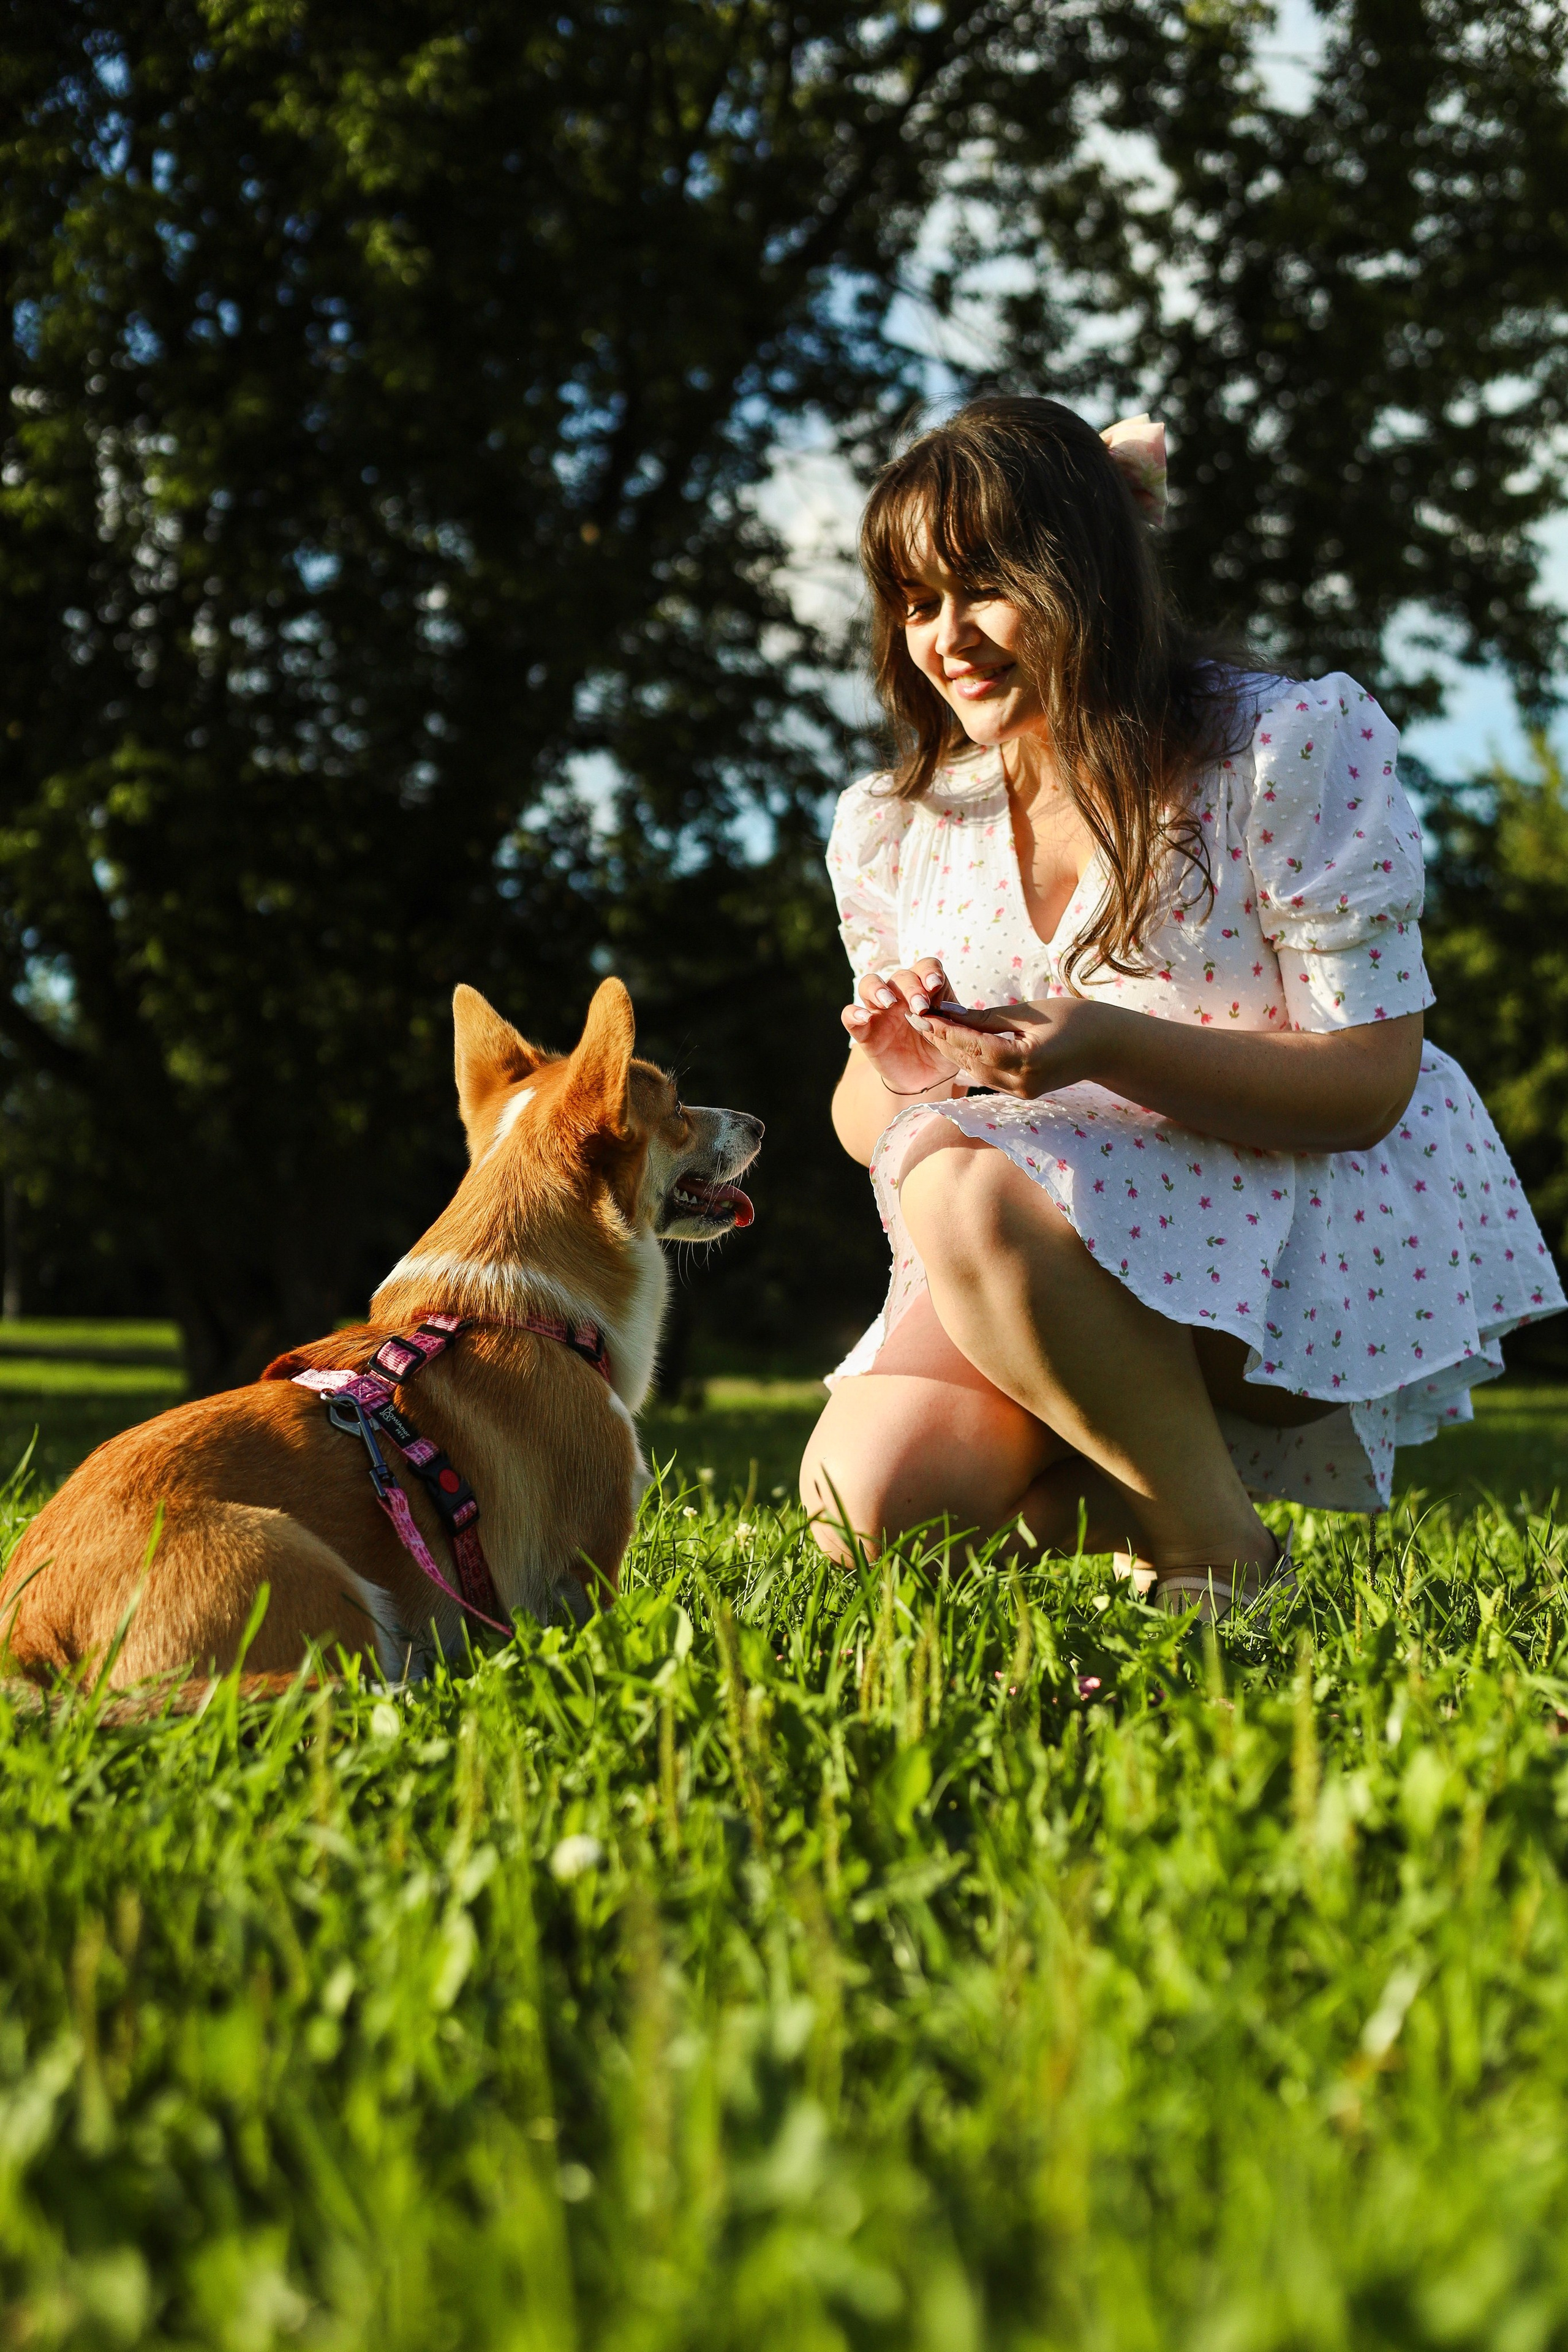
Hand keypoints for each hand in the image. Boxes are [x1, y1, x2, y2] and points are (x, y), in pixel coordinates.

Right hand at [843, 956, 960, 1095]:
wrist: (926, 1078)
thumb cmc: (942, 1050)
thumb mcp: (955, 1036)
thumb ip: (954, 1022)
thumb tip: (953, 1013)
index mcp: (926, 991)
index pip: (925, 968)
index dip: (929, 971)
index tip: (935, 984)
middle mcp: (901, 995)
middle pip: (900, 976)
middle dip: (911, 987)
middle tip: (920, 1006)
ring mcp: (880, 1011)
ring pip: (869, 984)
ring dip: (878, 989)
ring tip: (889, 1002)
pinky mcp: (864, 1030)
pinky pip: (850, 1015)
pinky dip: (854, 1013)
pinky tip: (864, 1018)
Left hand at [909, 991, 1114, 1097]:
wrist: (1108, 1046)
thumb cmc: (1075, 1019)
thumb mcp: (1030, 1012)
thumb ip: (988, 1016)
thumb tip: (949, 1011)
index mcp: (1026, 1061)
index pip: (975, 1047)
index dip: (945, 1031)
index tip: (922, 1015)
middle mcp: (1022, 1083)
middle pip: (970, 1063)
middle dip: (942, 1041)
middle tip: (917, 1019)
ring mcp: (1022, 1092)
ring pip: (975, 1073)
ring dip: (952, 1052)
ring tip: (930, 1029)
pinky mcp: (1023, 1093)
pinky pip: (988, 1077)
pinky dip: (969, 1060)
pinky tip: (953, 1045)